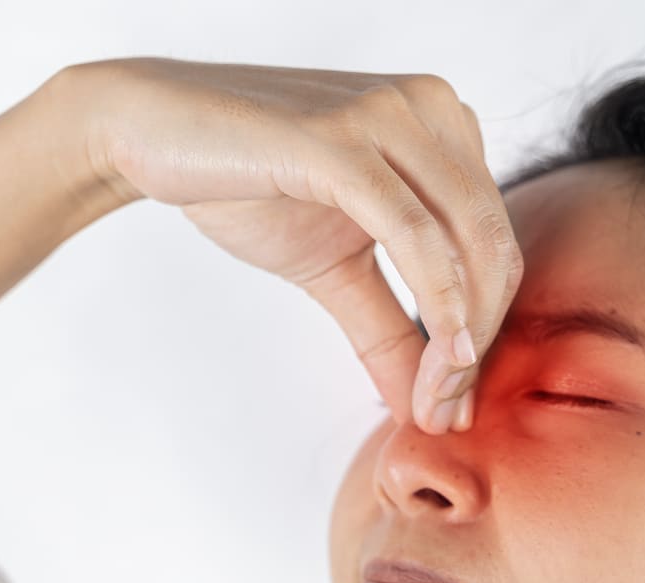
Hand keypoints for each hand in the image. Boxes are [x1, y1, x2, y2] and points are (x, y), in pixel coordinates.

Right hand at [74, 57, 523, 433]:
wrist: (151, 134)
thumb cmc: (243, 185)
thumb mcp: (332, 269)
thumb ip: (387, 329)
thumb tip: (424, 406)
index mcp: (442, 127)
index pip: (493, 240)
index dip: (487, 330)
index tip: (451, 403)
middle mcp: (431, 107)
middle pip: (494, 244)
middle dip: (480, 342)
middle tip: (447, 413)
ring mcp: (389, 115)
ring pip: (468, 239)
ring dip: (463, 337)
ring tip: (435, 403)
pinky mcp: (341, 139)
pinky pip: (414, 232)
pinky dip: (437, 304)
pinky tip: (437, 362)